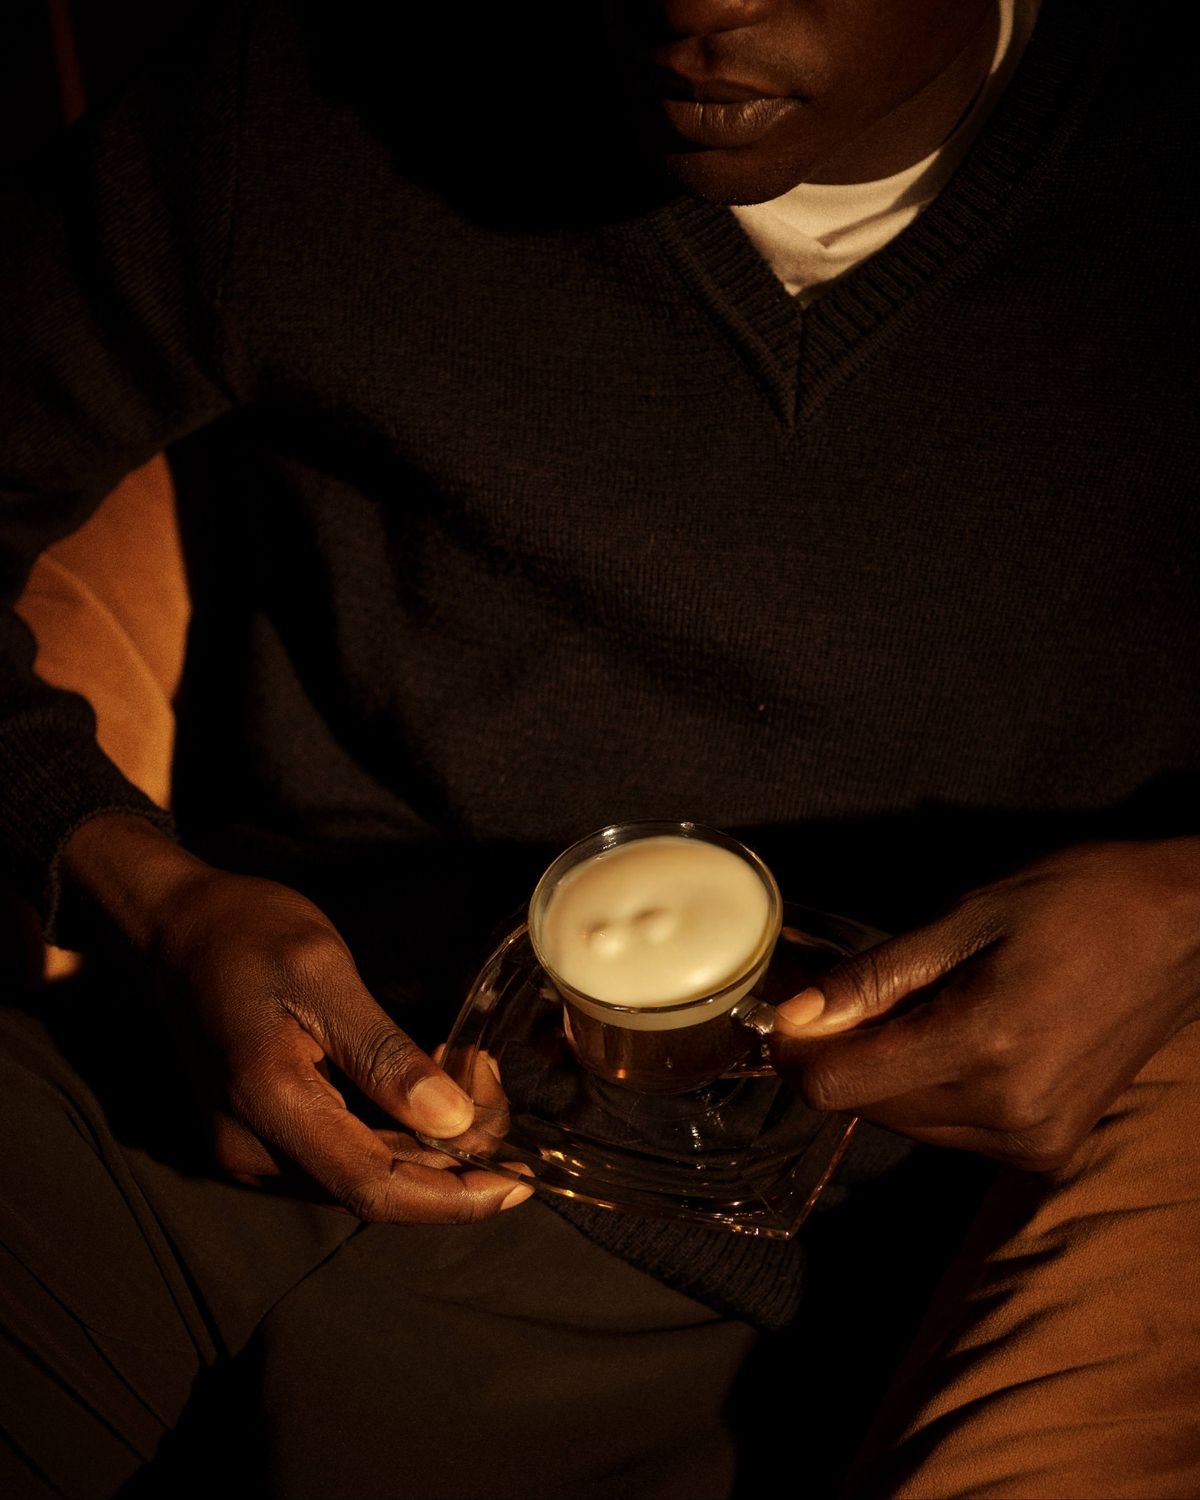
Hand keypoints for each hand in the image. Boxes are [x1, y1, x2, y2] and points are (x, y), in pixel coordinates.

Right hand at [64, 815, 530, 1221]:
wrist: (175, 928)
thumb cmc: (248, 935)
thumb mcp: (323, 974)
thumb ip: (384, 1056)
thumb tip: (453, 1125)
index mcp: (268, 1107)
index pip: (377, 1189)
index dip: (456, 1197)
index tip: (520, 1184)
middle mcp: (252, 1150)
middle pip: (377, 1185)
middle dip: (452, 1150)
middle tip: (491, 1080)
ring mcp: (250, 1149)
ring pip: (364, 1170)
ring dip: (426, 1138)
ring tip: (466, 1071)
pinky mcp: (259, 1136)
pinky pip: (342, 1150)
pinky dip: (393, 1126)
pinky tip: (423, 1079)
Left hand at [769, 838, 1199, 1170]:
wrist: (1184, 929)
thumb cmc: (1078, 901)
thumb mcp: (968, 918)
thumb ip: (876, 977)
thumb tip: (796, 1015)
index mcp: (983, 1047)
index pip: (841, 1086)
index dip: (798, 1051)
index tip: (789, 1010)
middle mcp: (1007, 1113)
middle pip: (868, 1109)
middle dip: (840, 1057)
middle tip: (840, 998)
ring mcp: (1033, 1140)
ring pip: (907, 1125)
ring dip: (885, 1075)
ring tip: (907, 1007)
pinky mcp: (1049, 1147)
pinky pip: (952, 1131)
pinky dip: (930, 1090)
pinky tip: (949, 1035)